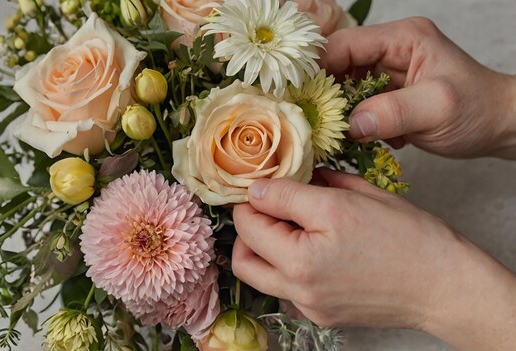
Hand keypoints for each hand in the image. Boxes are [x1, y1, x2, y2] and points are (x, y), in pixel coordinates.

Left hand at [232, 169, 515, 350]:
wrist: (443, 285)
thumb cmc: (409, 236)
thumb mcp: (354, 195)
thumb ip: (304, 187)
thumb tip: (273, 181)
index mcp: (305, 249)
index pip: (253, 214)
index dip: (254, 193)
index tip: (263, 182)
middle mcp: (299, 282)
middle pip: (242, 252)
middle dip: (246, 224)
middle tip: (266, 205)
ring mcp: (307, 304)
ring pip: (255, 276)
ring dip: (257, 249)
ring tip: (284, 228)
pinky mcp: (318, 315)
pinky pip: (281, 289)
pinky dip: (282, 267)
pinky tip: (308, 250)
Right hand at [320, 17, 515, 158]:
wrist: (498, 126)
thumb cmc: (478, 109)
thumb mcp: (438, 108)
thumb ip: (393, 112)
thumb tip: (351, 125)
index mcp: (401, 39)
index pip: (343, 45)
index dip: (317, 69)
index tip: (297, 97)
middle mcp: (389, 51)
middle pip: (336, 65)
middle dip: (321, 93)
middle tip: (309, 120)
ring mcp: (386, 73)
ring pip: (341, 87)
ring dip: (335, 111)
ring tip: (332, 133)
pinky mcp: (385, 95)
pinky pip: (354, 105)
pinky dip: (350, 122)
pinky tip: (356, 137)